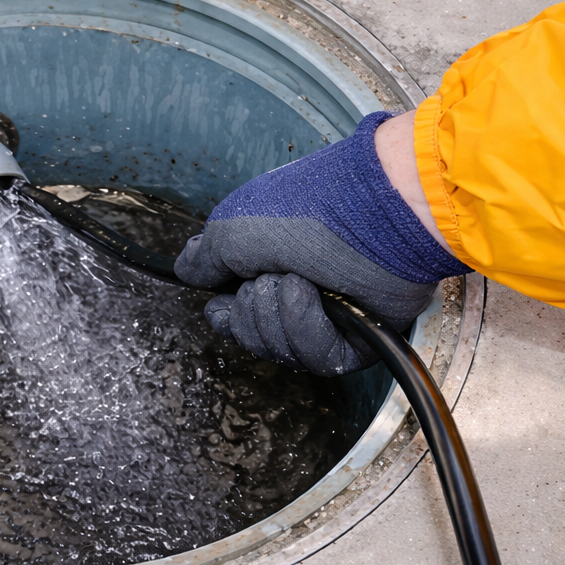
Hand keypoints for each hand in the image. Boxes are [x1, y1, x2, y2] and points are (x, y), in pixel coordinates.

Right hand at [175, 111, 469, 375]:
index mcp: (268, 261)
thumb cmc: (310, 207)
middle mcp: (296, 290)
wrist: (379, 210)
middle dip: (250, 311)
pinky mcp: (357, 337)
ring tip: (296, 280)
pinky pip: (315, 357)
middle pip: (250, 336)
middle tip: (268, 277)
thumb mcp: (233, 228)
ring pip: (279, 350)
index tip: (226, 297)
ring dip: (277, 316)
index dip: (225, 312)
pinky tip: (311, 294)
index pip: (231, 312)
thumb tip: (185, 268)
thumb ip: (204, 257)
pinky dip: (306, 326)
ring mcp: (327, 315)